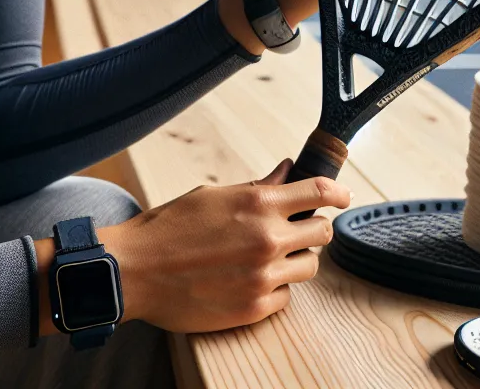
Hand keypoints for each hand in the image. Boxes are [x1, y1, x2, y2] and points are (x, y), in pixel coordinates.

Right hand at [100, 159, 349, 331]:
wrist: (135, 272)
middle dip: (315, 228)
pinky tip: (250, 279)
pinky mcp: (254, 308)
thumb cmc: (169, 228)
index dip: (340, 192)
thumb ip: (258, 187)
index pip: (320, 192)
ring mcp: (263, 276)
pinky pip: (285, 296)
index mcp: (258, 203)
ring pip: (309, 267)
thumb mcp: (214, 196)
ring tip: (269, 257)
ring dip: (296, 259)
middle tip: (299, 230)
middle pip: (323, 232)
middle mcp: (267, 239)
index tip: (344, 196)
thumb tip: (287, 171)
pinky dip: (275, 287)